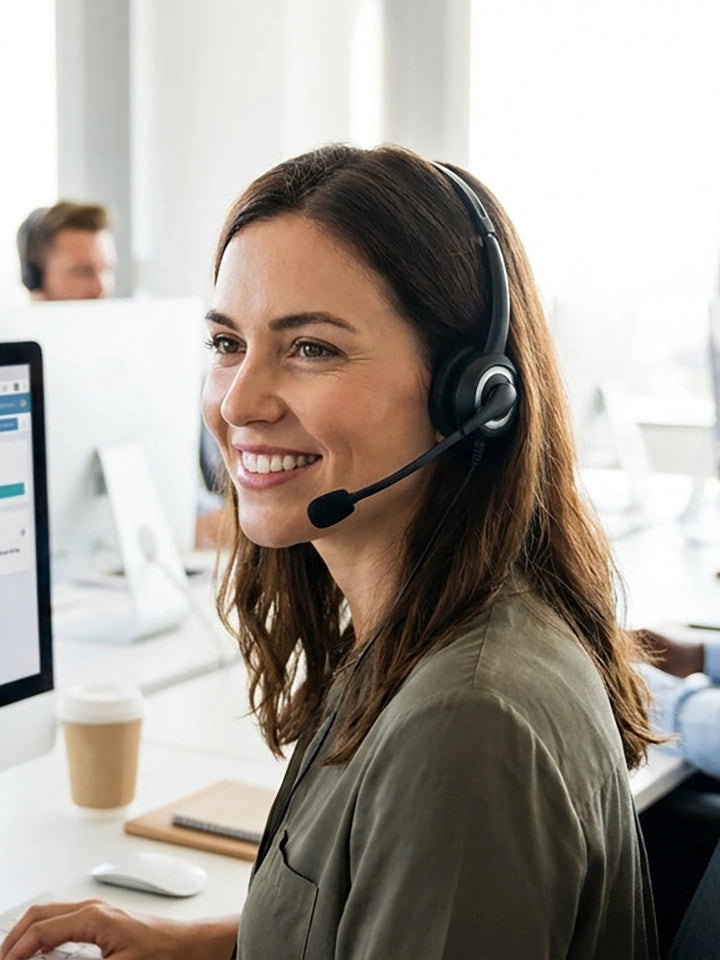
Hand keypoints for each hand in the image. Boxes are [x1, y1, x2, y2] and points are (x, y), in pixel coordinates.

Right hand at [0, 899, 237, 959]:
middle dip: (15, 937)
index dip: (16, 951)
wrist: (190, 946)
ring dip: (29, 936)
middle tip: (4, 959)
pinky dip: (45, 937)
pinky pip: (64, 924)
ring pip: (50, 916)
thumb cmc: (162, 953)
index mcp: (92, 917)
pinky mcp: (102, 922)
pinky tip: (42, 955)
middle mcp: (92, 908)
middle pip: (39, 914)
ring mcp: (97, 912)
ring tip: (17, 957)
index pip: (40, 931)